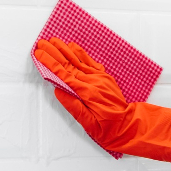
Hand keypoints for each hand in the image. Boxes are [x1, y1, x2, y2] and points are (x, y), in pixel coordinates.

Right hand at [33, 37, 170, 163]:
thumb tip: (59, 92)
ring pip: (79, 60)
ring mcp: (100, 78)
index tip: (39, 54)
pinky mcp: (105, 78)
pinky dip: (80, 53)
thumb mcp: (89, 125)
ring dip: (65, 49)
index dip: (50, 63)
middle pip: (69, 63)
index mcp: (88, 93)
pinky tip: (73, 47)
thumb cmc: (110, 130)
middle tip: (41, 42)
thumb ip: (73, 107)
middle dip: (54, 52)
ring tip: (54, 40)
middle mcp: (94, 82)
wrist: (131, 127)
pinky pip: (90, 62)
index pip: (64, 74)